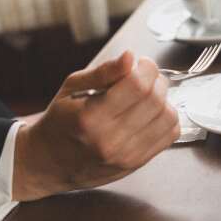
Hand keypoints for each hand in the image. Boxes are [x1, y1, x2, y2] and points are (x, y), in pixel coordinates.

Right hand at [13, 51, 179, 200]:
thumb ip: (104, 72)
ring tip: (147, 95)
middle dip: (156, 79)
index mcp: (90, 118)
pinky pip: (170, 135)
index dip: (146, 68)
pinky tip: (151, 113)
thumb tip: (130, 57)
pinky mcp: (138, 163)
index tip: (141, 63)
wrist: (49, 164)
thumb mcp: (72, 89)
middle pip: (155, 100)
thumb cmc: (60, 122)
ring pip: (168, 117)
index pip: (137, 86)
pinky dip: (167, 118)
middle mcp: (111, 140)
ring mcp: (127, 155)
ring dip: (164, 99)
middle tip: (144, 76)